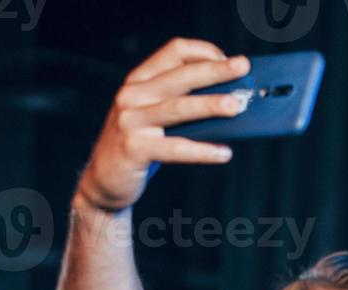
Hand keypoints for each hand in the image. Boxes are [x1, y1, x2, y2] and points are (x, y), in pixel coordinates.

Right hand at [75, 38, 249, 212]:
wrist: (104, 179)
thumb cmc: (139, 144)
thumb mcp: (153, 114)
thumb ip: (180, 102)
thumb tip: (231, 100)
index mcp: (139, 80)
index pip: (173, 52)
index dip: (203, 51)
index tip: (227, 59)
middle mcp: (132, 95)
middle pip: (180, 76)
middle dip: (215, 70)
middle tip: (243, 67)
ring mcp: (131, 121)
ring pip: (178, 108)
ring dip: (210, 105)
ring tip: (237, 106)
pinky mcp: (133, 148)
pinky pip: (175, 148)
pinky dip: (202, 150)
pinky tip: (224, 153)